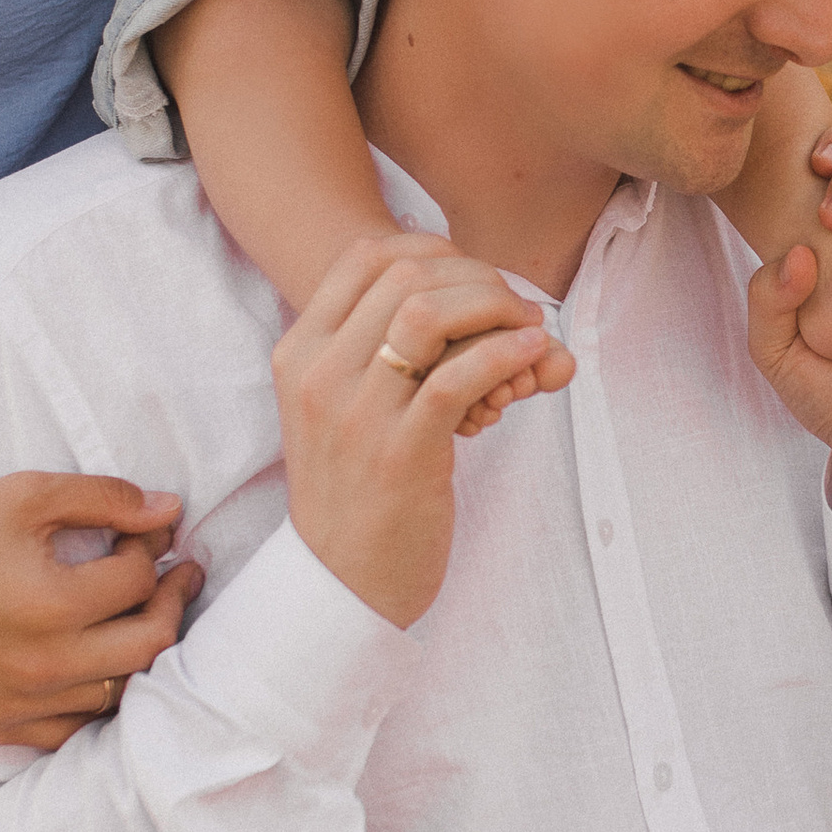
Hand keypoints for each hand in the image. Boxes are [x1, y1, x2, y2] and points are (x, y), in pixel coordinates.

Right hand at [0, 476, 203, 755]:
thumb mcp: (27, 494)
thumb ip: (106, 498)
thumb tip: (170, 510)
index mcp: (51, 604)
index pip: (139, 579)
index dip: (154, 546)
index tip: (151, 532)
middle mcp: (42, 664)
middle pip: (150, 645)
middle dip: (173, 601)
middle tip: (179, 574)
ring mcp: (20, 702)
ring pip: (120, 691)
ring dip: (139, 650)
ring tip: (139, 612)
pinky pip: (74, 728)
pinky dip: (95, 698)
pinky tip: (97, 662)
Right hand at [275, 235, 557, 624]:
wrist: (341, 582)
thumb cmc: (358, 488)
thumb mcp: (344, 407)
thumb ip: (384, 349)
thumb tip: (474, 294)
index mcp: (299, 352)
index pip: (366, 256)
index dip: (434, 250)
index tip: (473, 276)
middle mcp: (319, 373)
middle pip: (406, 275)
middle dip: (476, 276)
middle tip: (514, 306)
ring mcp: (356, 413)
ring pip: (429, 312)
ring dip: (494, 307)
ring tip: (527, 327)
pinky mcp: (401, 452)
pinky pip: (459, 375)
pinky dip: (506, 352)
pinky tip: (532, 353)